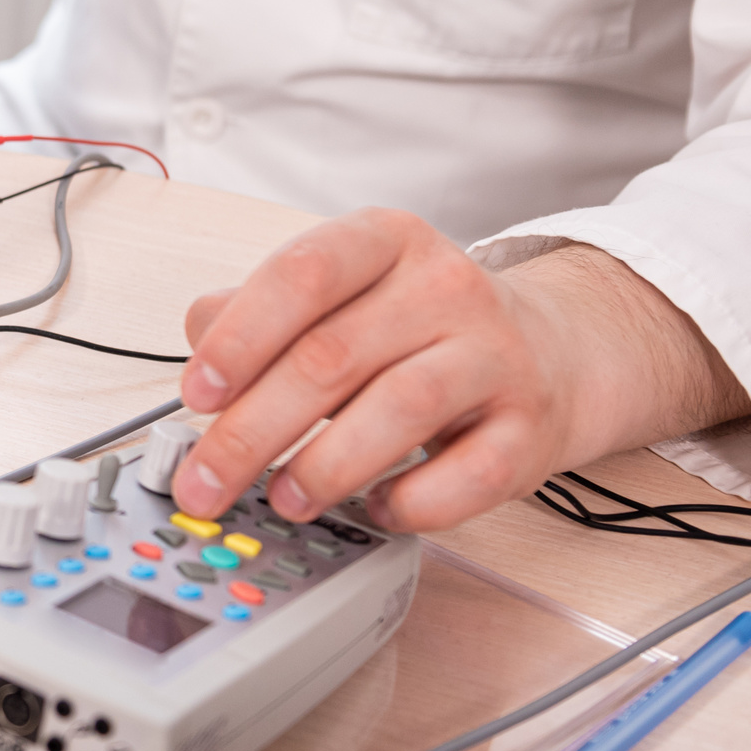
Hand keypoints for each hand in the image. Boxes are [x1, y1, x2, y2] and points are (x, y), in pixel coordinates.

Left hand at [167, 211, 749, 532]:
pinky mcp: (531, 426)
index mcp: (385, 241)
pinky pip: (469, 474)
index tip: (195, 395)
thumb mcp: (342, 296)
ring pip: (399, 409)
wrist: (554, 351)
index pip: (302, 274)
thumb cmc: (420, 328)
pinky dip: (414, 502)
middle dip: (252, 431)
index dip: (240, 338)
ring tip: (284, 498)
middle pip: (331, 356)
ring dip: (326, 466)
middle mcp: (444, 287)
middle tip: (207, 483)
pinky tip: (376, 508)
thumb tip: (198, 343)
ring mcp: (496, 354)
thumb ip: (260, 312)